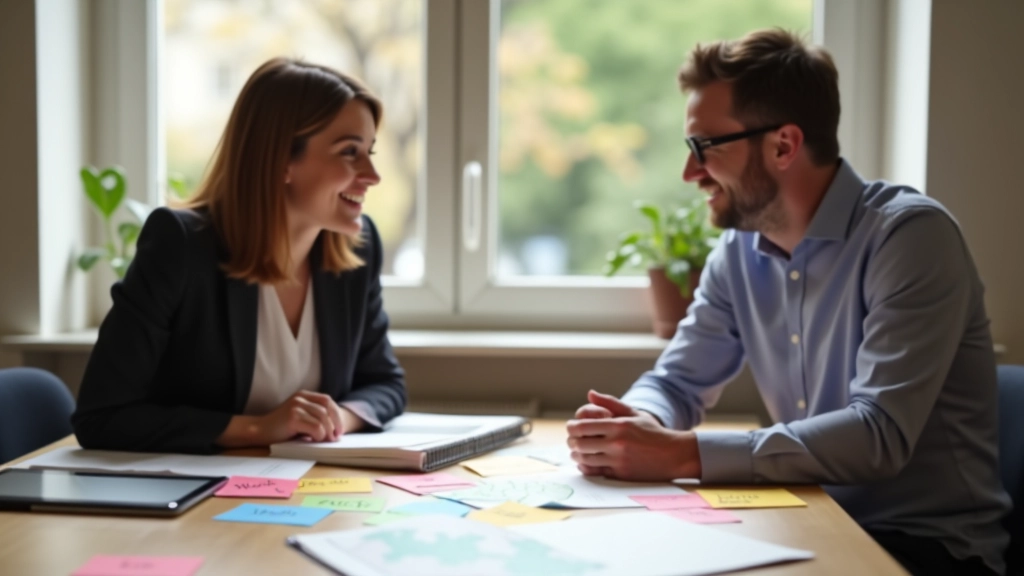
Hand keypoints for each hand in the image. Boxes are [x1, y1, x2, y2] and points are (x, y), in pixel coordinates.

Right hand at [257, 390, 345, 443]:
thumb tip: (335, 428)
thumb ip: (314, 416)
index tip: (339, 429)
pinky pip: (316, 428)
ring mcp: (296, 406)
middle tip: (334, 438)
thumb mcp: (300, 416)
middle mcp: (300, 398)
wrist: (260, 431)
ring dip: (326, 433)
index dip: (337, 415)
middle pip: (327, 409)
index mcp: (303, 395)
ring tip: (323, 440)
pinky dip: (318, 436)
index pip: (327, 400)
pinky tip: (311, 439)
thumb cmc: (281, 427)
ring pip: (323, 420)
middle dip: (335, 425)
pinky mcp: (293, 417)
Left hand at [566, 390, 700, 480]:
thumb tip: (590, 394)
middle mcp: (617, 443)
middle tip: (571, 441)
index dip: (571, 427)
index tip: (570, 427)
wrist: (673, 454)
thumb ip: (610, 402)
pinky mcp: (621, 474)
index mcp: (618, 425)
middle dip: (571, 442)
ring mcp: (618, 460)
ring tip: (576, 452)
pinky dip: (586, 468)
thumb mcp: (634, 413)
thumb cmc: (652, 432)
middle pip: (580, 444)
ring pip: (585, 459)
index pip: (583, 426)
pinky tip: (586, 463)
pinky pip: (595, 472)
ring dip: (576, 456)